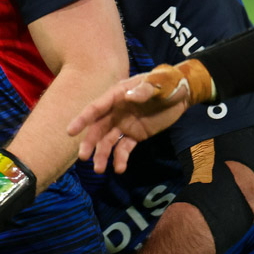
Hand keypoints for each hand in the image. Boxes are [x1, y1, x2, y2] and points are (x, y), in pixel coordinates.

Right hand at [66, 72, 189, 172]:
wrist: (182, 94)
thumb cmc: (168, 82)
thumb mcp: (159, 83)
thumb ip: (144, 90)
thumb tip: (127, 97)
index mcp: (117, 95)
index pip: (96, 108)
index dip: (82, 119)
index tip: (70, 132)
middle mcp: (116, 111)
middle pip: (98, 129)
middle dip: (89, 143)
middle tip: (84, 158)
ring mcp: (124, 124)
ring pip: (108, 141)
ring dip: (102, 155)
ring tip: (100, 170)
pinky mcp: (135, 136)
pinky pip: (124, 148)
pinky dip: (120, 159)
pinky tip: (120, 169)